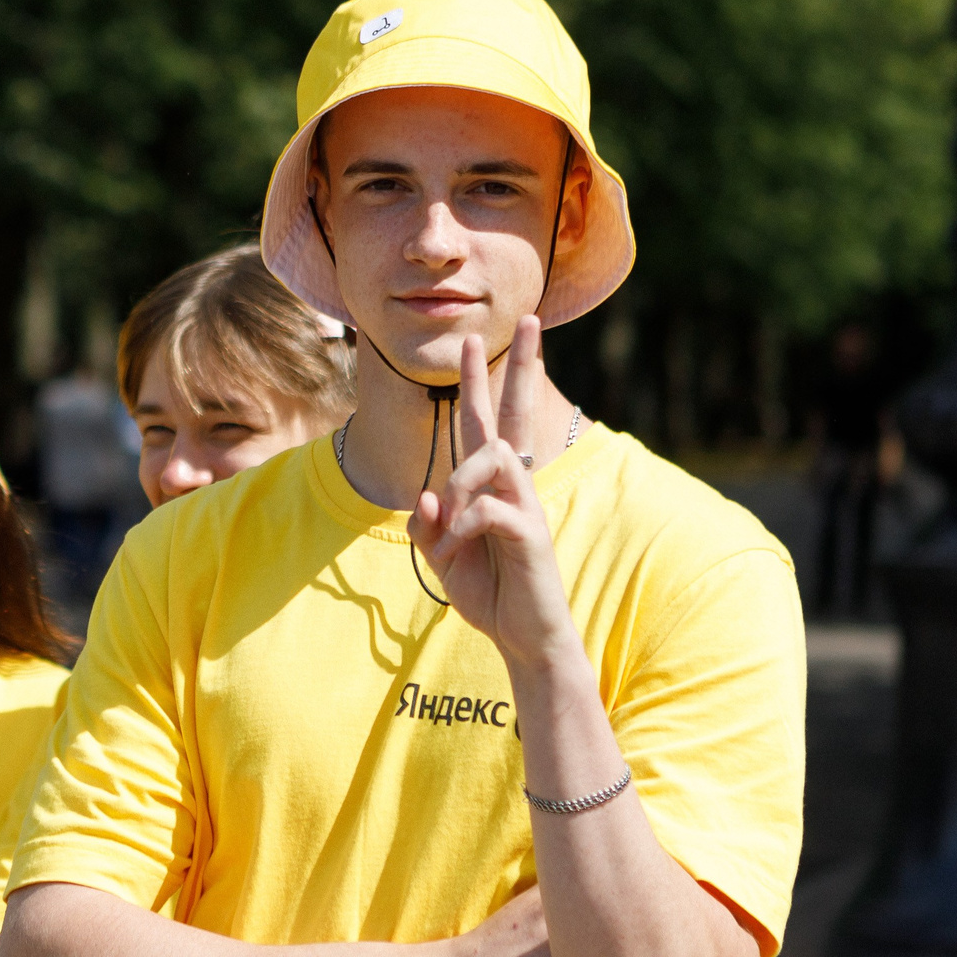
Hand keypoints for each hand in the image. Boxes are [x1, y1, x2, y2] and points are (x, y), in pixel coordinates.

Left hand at [406, 317, 576, 664]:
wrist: (523, 637)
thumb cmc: (488, 591)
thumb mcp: (440, 553)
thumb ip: (426, 522)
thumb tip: (425, 495)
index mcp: (493, 486)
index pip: (485, 423)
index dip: (480, 383)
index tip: (477, 339)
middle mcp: (515, 486)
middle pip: (513, 415)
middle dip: (516, 368)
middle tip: (527, 320)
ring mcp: (527, 507)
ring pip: (492, 455)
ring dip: (458, 482)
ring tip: (448, 528)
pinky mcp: (531, 534)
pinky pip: (489, 508)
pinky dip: (462, 525)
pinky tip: (455, 550)